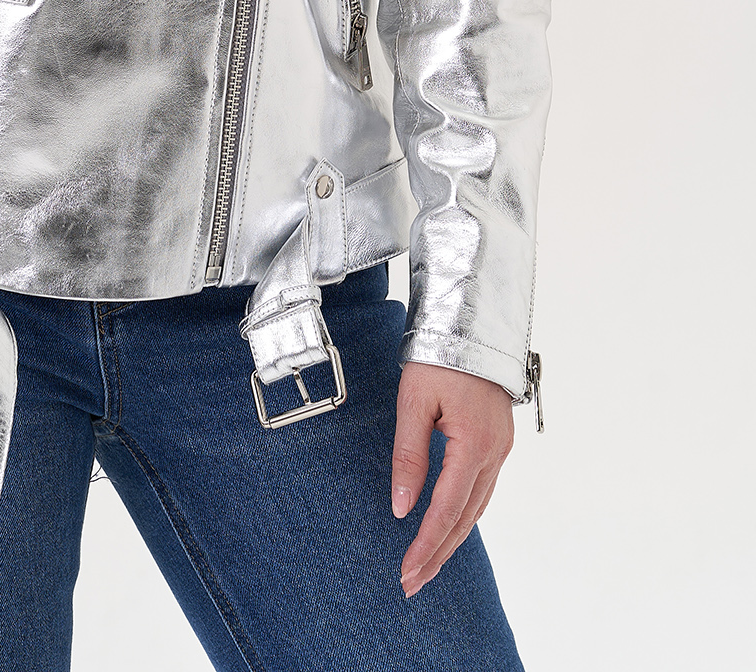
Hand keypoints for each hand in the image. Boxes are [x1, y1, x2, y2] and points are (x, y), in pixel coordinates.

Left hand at [390, 361, 513, 597]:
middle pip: (465, 519)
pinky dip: (464, 513)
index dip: (426, 545)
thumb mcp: (414, 401)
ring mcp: (500, 449)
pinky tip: (448, 525)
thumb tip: (402, 506)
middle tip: (412, 582)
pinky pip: (482, 489)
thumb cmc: (439, 356)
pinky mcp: (499, 442)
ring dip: (452, 538)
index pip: (446, 509)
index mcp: (474, 445)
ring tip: (426, 563)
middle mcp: (494, 453)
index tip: (407, 572)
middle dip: (438, 554)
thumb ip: (408, 456)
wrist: (472, 320)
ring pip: (476, 508)